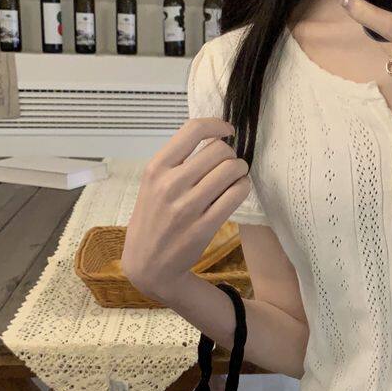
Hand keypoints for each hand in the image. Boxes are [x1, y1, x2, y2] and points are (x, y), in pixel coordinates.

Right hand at [122, 117, 249, 300]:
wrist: (148, 264)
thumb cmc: (153, 219)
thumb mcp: (152, 185)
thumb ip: (176, 163)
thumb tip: (213, 139)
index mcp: (156, 169)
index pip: (193, 130)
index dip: (217, 125)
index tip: (227, 131)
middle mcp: (170, 184)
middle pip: (219, 150)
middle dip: (230, 154)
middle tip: (229, 165)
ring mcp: (187, 206)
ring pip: (231, 170)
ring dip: (240, 171)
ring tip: (235, 178)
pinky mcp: (204, 226)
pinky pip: (236, 194)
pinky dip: (243, 188)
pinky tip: (237, 191)